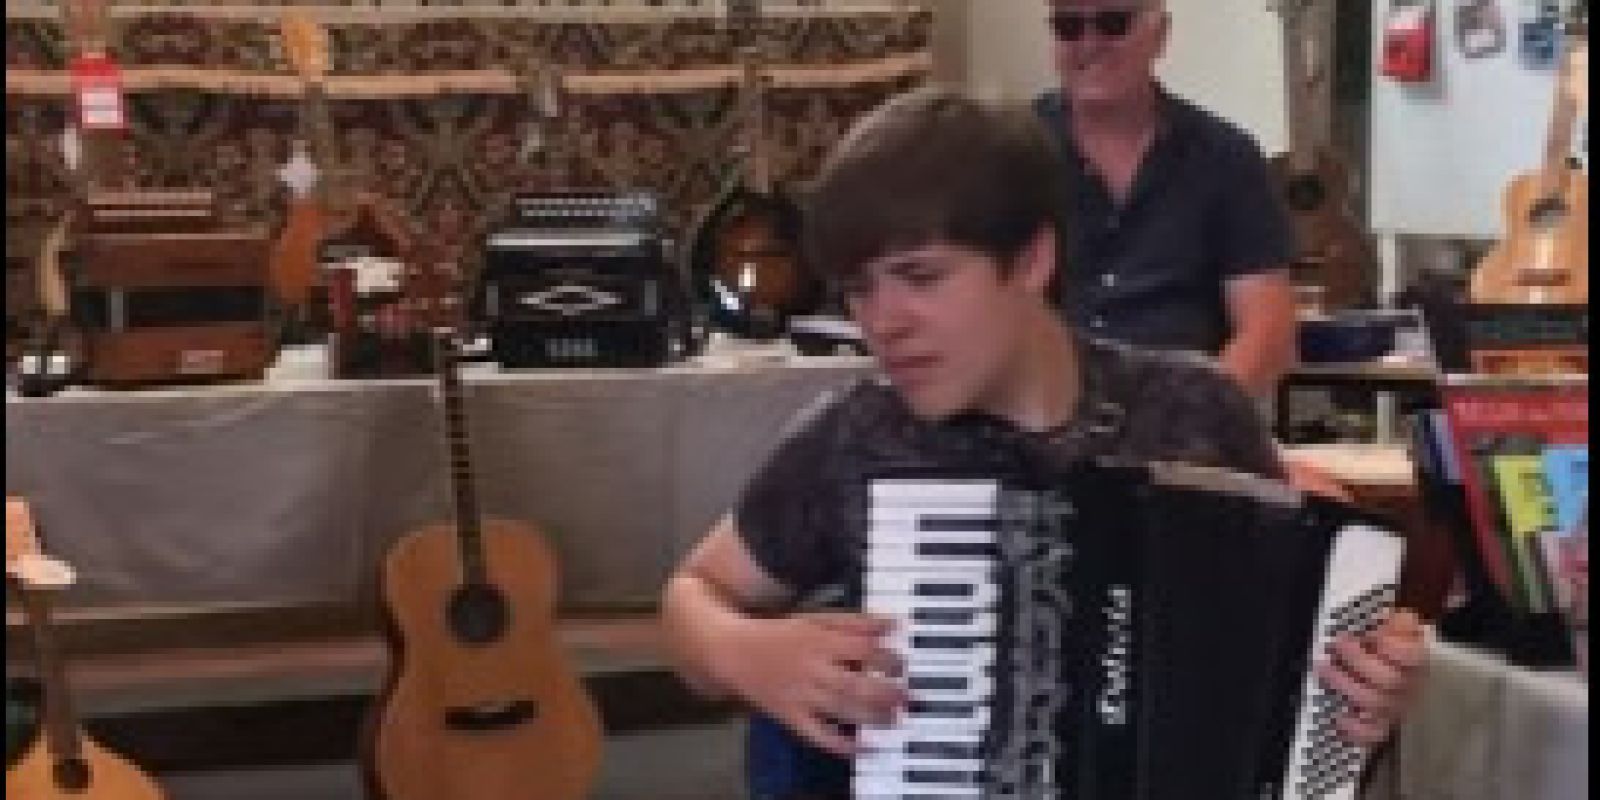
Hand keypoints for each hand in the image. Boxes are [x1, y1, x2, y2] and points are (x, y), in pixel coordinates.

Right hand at [721, 612, 906, 756]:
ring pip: (841, 710)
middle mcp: (811, 669)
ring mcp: (800, 696)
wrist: (731, 652)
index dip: (887, 658)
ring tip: (896, 719)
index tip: (904, 664)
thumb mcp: (816, 619)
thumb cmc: (781, 634)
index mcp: (818, 641)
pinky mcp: (790, 717)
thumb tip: (894, 625)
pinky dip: (842, 745)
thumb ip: (855, 622)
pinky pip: (818, 736)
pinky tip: (865, 748)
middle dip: (886, 693)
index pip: (861, 649)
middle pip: (854, 684)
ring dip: (872, 717)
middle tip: (909, 697)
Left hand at [1315, 609, 1426, 745]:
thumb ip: (1398, 621)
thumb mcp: (1399, 628)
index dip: (1393, 648)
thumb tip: (1391, 617)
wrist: (1403, 677)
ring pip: (1376, 704)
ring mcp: (1396, 708)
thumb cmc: (1394, 648)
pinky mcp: (1382, 726)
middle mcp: (1410, 687)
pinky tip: (1339, 716)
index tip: (1371, 634)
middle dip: (1358, 661)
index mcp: (1417, 660)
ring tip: (1324, 668)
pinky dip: (1354, 728)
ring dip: (1346, 685)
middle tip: (1336, 645)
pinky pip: (1371, 734)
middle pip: (1389, 680)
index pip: (1413, 657)